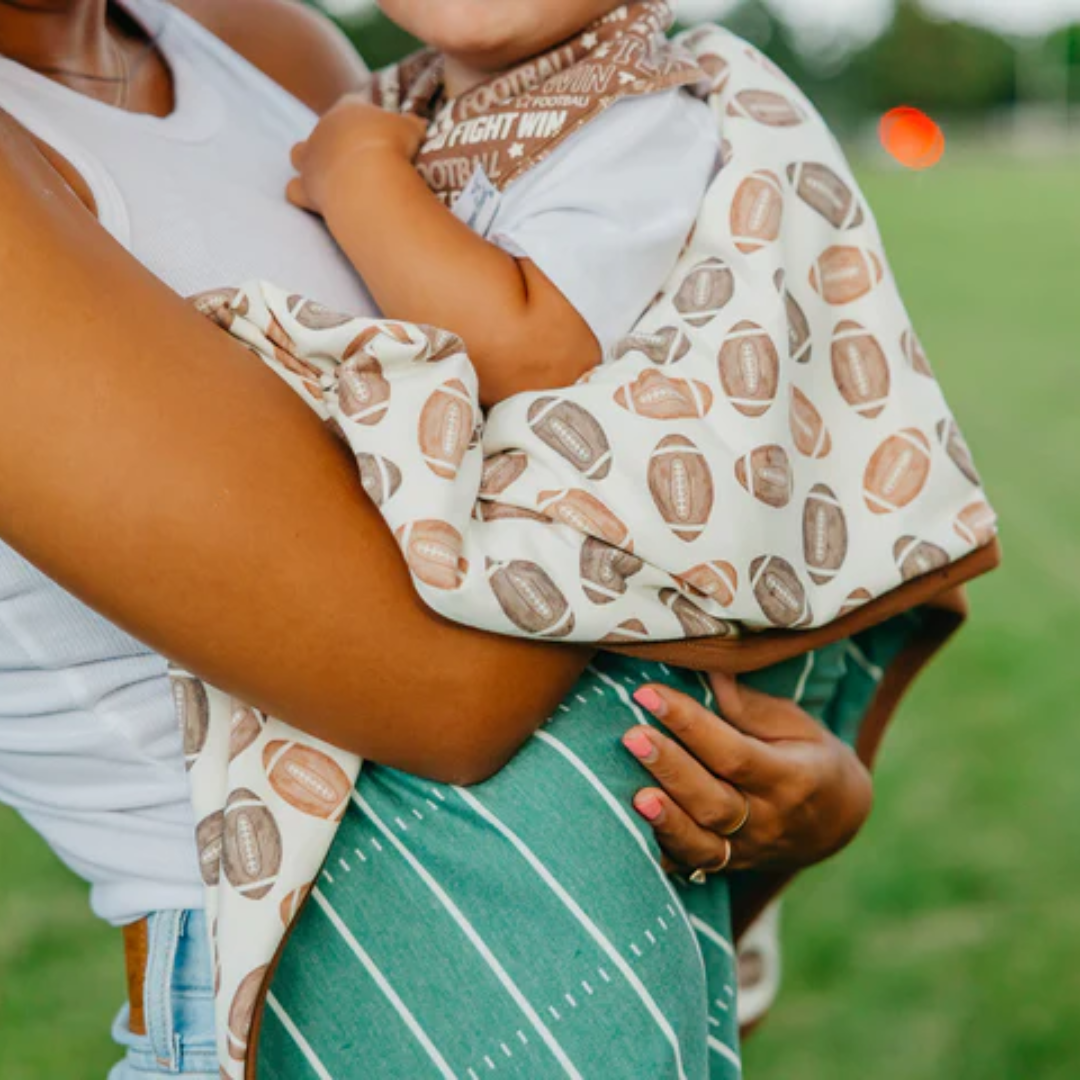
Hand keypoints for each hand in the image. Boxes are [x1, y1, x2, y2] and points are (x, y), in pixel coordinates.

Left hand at [287, 97, 427, 214]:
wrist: (368, 179)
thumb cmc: (391, 147)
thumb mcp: (411, 129)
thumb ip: (412, 125)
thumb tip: (419, 126)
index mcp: (347, 110)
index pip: (351, 104)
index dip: (362, 116)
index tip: (377, 130)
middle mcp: (322, 131)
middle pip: (321, 129)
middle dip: (334, 141)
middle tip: (356, 158)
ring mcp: (310, 160)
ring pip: (297, 155)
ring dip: (311, 164)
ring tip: (331, 177)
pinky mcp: (304, 189)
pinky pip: (294, 191)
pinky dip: (303, 195)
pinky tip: (319, 203)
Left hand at [622, 673, 873, 875]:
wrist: (835, 821)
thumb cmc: (808, 757)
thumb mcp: (795, 725)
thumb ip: (749, 706)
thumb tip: (708, 670)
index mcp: (790, 778)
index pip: (733, 753)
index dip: (689, 724)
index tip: (648, 694)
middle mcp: (769, 820)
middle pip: (715, 801)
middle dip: (671, 769)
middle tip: (632, 736)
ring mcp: (748, 850)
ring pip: (703, 845)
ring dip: (665, 821)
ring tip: (633, 795)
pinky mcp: (728, 866)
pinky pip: (692, 865)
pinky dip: (662, 851)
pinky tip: (631, 833)